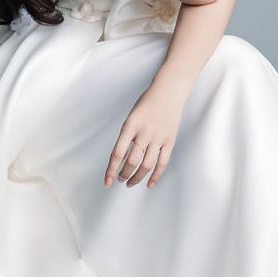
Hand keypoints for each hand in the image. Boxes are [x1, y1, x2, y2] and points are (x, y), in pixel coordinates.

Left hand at [104, 75, 192, 189]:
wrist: (169, 92)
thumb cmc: (147, 104)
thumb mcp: (131, 117)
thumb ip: (127, 137)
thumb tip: (121, 160)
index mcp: (131, 125)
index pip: (118, 153)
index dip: (111, 170)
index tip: (107, 181)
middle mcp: (144, 132)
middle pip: (132, 161)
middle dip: (124, 174)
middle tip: (120, 180)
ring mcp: (159, 137)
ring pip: (147, 165)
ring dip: (137, 177)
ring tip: (130, 183)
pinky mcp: (170, 141)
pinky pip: (162, 163)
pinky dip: (155, 176)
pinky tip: (149, 184)